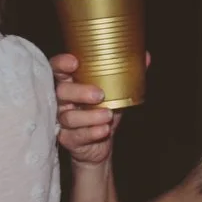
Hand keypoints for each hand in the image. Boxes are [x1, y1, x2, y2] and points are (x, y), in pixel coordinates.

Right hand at [52, 51, 146, 168]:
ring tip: (108, 115)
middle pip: (60, 92)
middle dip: (79, 92)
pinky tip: (104, 130)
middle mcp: (61, 101)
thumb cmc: (102, 112)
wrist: (99, 144)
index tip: (74, 63)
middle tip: (100, 95)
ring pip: (69, 117)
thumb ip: (126, 75)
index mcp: (70, 84)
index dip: (61, 64)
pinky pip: (76, 136)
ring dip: (90, 116)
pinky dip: (92, 132)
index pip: (57, 69)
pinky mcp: (67, 139)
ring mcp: (62, 121)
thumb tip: (145, 57)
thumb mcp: (115, 93)